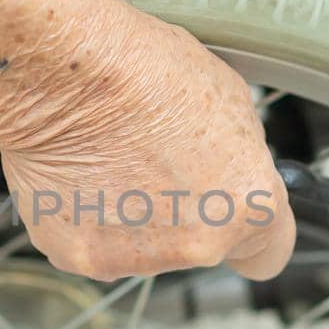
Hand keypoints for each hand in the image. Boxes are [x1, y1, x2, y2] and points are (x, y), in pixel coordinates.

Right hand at [0, 0, 295, 282]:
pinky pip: (92, 245)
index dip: (246, 230)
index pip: (267, 255)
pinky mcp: (79, 257)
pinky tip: (80, 175)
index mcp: (249, 205)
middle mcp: (199, 244)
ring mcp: (137, 259)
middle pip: (200, 247)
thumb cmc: (141, 69)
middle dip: (183, 214)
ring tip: (111, 160)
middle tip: (155, 162)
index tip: (230, 214)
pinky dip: (85, 219)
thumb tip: (229, 171)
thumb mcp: (229, 98)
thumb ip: (239, 158)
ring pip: (143, 251)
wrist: (61, 73)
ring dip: (132, 218)